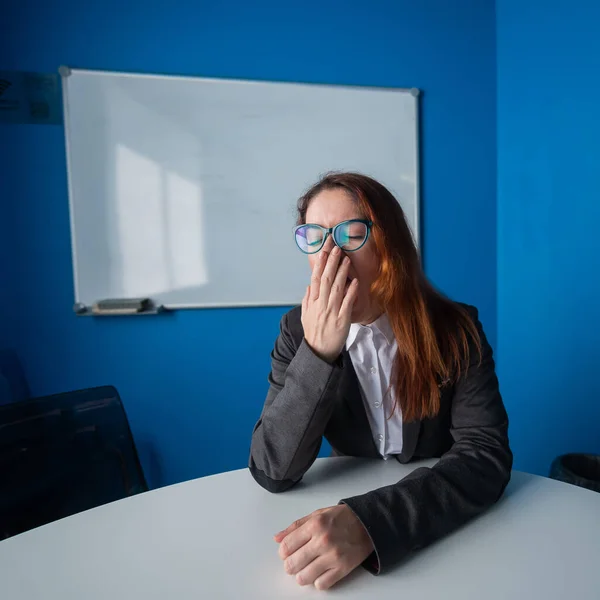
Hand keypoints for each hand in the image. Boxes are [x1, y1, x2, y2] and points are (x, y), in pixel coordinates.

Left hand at [274, 504, 373, 590]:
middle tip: (295, 562)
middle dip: (290, 565)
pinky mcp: (343, 568)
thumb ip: (295, 526)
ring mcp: (333, 556)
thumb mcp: (317, 514)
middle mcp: (322, 540)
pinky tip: (320, 572)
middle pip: (292, 564)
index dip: (283, 552)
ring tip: (306, 569)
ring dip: (302, 576)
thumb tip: (277, 538)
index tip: (286, 553)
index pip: (286, 546)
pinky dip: (318, 581)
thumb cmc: (342, 518)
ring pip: (304, 577)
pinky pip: (321, 584)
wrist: (367, 523)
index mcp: (314, 525)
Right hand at [301, 240, 358, 362]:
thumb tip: (309, 286)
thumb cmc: (313, 333)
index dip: (321, 262)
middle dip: (332, 262)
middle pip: (326, 279)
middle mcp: (321, 304)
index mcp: (312, 302)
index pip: (315, 277)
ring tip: (347, 258)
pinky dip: (351, 292)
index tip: (325, 249)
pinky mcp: (342, 320)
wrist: (318, 352)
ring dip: (342, 272)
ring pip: (337, 288)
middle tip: (337, 247)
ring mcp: (331, 312)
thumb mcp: (305, 315)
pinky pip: (347, 304)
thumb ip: (307, 300)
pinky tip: (355, 281)